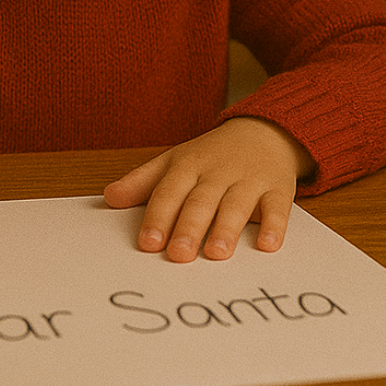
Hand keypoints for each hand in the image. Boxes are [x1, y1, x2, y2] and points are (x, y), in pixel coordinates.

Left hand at [103, 118, 312, 262]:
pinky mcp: (277, 188)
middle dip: (189, 227)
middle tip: (178, 255)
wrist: (264, 130)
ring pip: (236, 204)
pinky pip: (277, 207)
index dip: (158, 216)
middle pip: (201, 200)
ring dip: (226, 228)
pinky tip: (268, 245)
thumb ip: (142, 182)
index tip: (148, 242)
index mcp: (188, 165)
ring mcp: (248, 179)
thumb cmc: (212, 155)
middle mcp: (217, 172)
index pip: (169, 191)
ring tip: (215, 253)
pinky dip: (274, 226)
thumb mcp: (174, 161)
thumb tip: (108, 198)